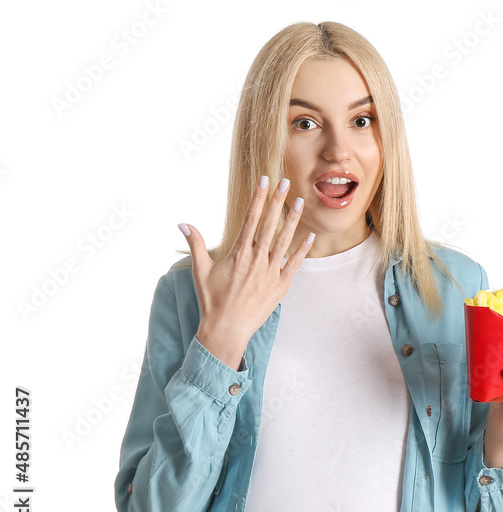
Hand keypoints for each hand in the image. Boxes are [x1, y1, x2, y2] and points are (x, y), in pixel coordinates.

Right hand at [179, 175, 312, 368]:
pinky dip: (303, 249)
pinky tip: (310, 235)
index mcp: (239, 253)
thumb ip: (196, 244)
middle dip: (278, 201)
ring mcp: (271, 272)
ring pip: (285, 240)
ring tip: (300, 201)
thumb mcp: (201, 270)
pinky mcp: (281, 286)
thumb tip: (183, 223)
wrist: (227, 330)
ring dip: (293, 219)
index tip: (265, 181)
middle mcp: (257, 259)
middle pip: (270, 224)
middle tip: (286, 182)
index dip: (259, 198)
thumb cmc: (212, 301)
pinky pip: (295, 264)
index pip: (251, 218)